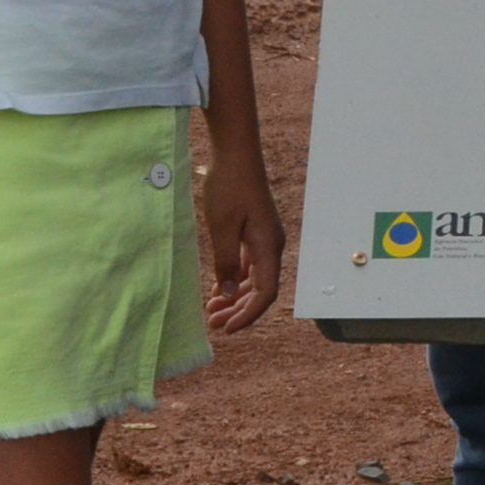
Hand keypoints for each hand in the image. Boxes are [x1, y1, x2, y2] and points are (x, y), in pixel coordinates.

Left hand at [201, 154, 285, 335]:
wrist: (236, 155)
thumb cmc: (229, 188)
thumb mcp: (222, 228)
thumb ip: (226, 262)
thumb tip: (230, 294)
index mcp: (269, 247)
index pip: (265, 293)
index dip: (248, 315)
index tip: (226, 329)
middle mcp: (272, 246)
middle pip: (261, 290)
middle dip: (239, 310)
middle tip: (213, 324)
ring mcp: (265, 239)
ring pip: (255, 279)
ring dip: (236, 297)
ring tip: (212, 310)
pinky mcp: (256, 233)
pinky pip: (249, 266)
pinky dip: (235, 280)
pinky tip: (218, 289)